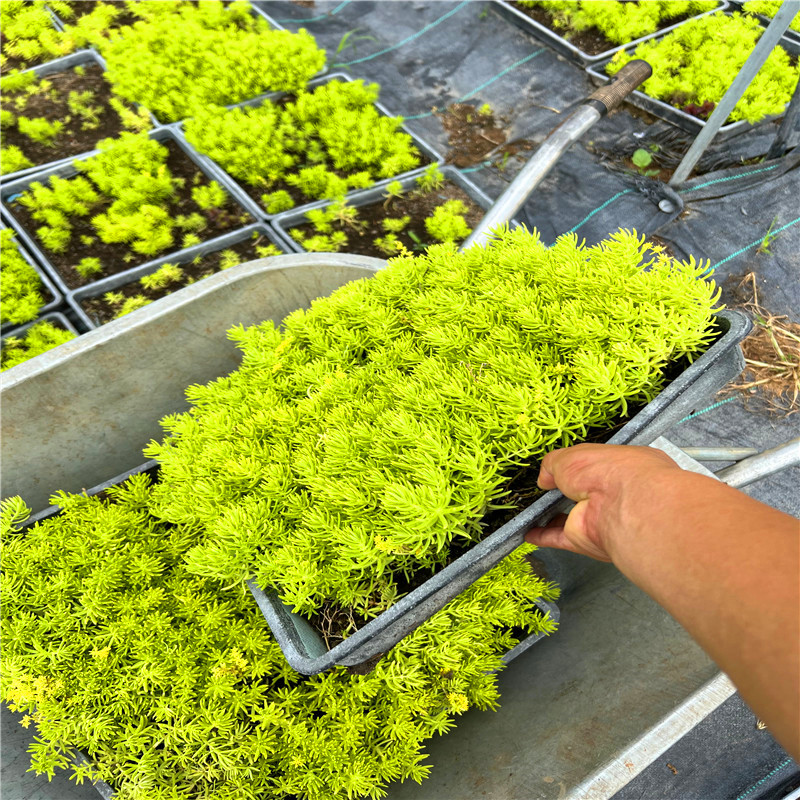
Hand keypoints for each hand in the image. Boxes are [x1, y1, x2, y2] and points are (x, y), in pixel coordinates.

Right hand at [524, 443, 681, 561]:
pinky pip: (560, 538)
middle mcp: (614, 494)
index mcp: (620, 467)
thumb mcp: (572, 456)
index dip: (579, 467)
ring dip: (553, 517)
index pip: (598, 467)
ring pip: (572, 518)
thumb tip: (545, 478)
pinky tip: (530, 533)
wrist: (622, 506)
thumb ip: (554, 464)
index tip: (559, 468)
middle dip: (567, 493)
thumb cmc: (606, 471)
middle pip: (585, 494)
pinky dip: (545, 536)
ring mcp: (600, 518)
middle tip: (546, 490)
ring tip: (533, 511)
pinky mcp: (587, 540)